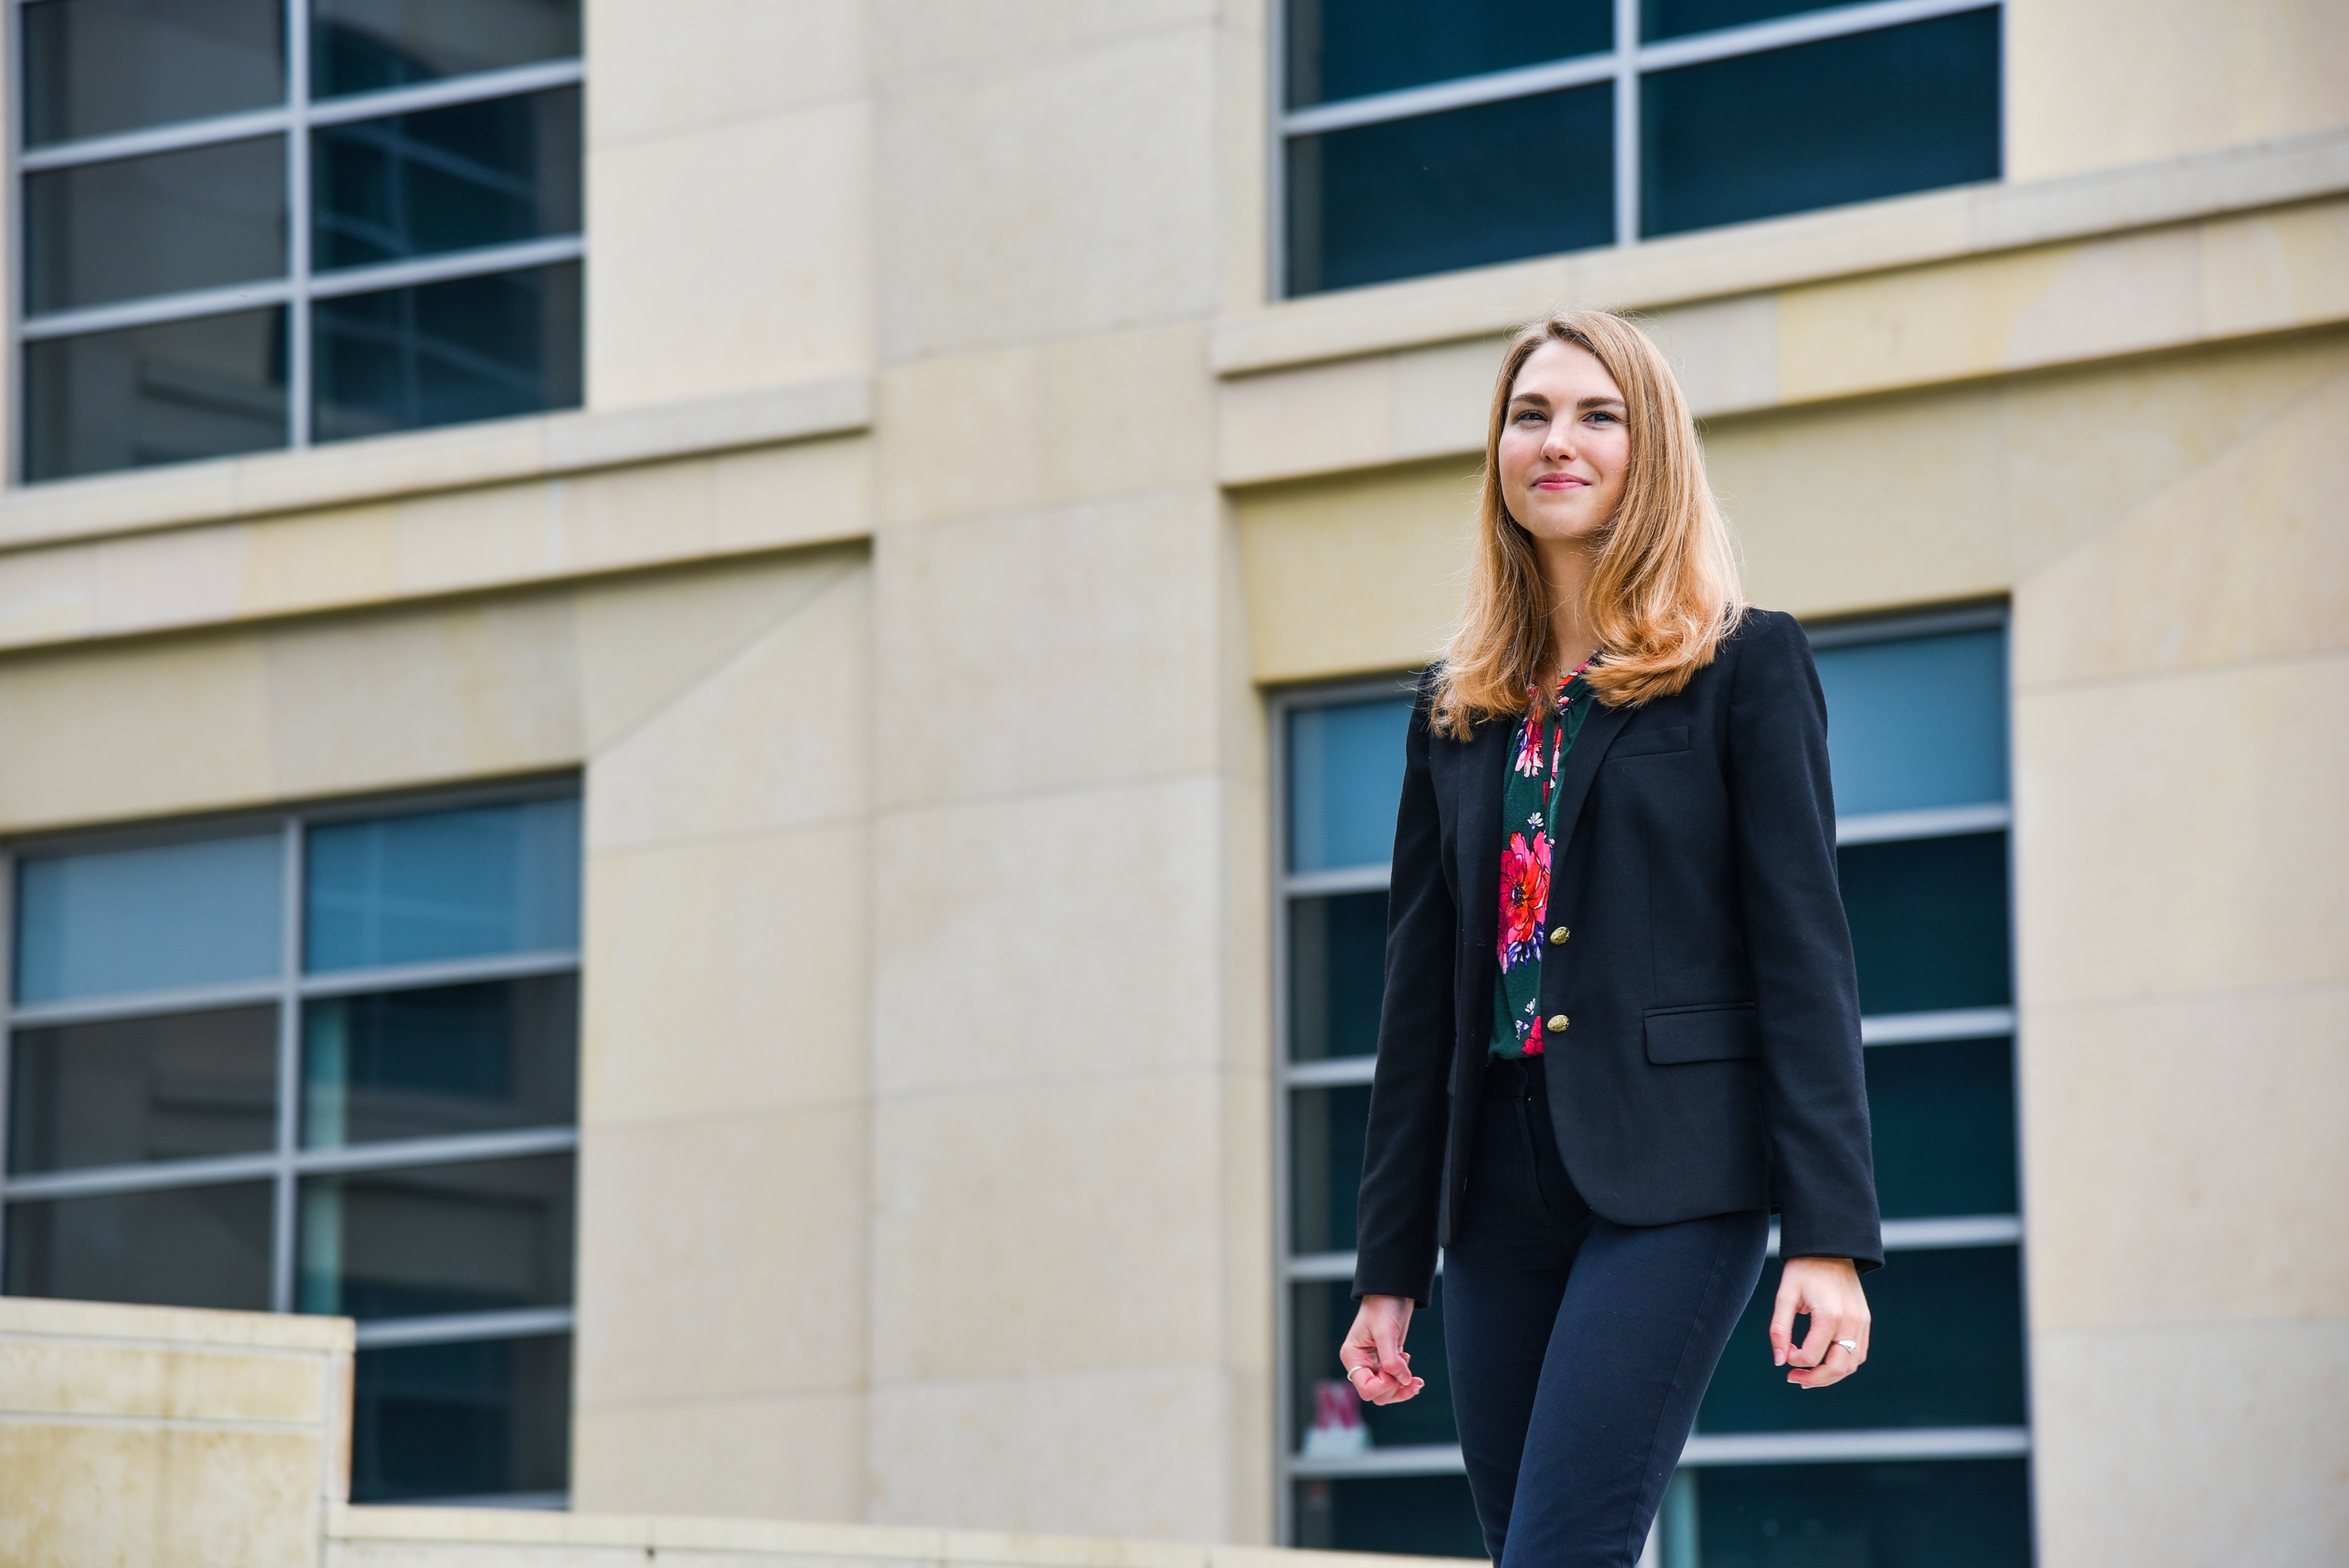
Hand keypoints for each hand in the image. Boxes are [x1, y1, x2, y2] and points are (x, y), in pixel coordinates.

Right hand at [1340, 1295, 1425, 1404]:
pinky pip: (1394, 1382)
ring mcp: (1374, 1364)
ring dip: (1402, 1389)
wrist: (1393, 1292)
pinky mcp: (1386, 1362)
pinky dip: (1405, 1382)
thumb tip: (1403, 1380)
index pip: (1366, 1388)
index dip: (1384, 1386)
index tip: (1396, 1371)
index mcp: (1353, 1357)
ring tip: (1416, 1379)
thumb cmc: (1383, 1306)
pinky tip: (1413, 1375)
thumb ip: (1391, 1359)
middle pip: (1377, 1394)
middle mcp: (1361, 1364)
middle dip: (1395, 1390)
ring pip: (1387, 1392)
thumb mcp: (1386, 1332)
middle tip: (1410, 1377)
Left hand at [1771, 1257, 1869, 1388]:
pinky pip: (1859, 1353)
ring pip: (1852, 1364)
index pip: (1812, 1355)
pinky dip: (1844, 1363)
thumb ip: (1779, 1330)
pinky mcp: (1865, 1321)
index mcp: (1829, 1315)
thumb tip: (1779, 1361)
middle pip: (1838, 1368)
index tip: (1784, 1351)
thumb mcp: (1785, 1296)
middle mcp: (1851, 1322)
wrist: (1830, 1248)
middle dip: (1815, 1379)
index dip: (1794, 1360)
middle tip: (1794, 1378)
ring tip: (1809, 1375)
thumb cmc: (1803, 1269)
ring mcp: (1862, 1323)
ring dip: (1831, 1376)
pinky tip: (1826, 1361)